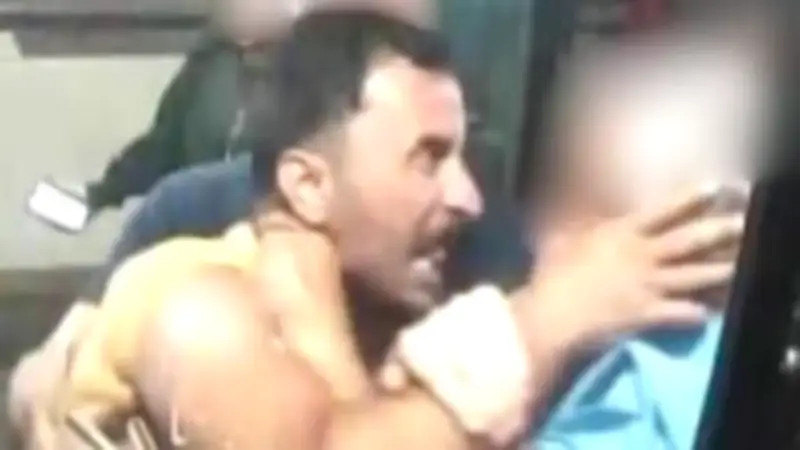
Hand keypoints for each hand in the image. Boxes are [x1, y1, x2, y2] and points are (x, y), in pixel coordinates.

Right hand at [514, 182, 746, 351]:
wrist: (552, 315)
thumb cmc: (552, 274)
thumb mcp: (562, 237)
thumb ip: (578, 219)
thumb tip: (575, 195)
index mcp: (622, 234)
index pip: (663, 211)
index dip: (690, 198)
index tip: (715, 187)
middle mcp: (643, 256)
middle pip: (688, 242)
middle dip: (718, 231)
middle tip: (742, 224)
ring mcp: (649, 286)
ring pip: (694, 276)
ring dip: (720, 271)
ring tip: (739, 266)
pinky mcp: (649, 315)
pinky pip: (683, 313)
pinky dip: (699, 312)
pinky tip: (710, 311)